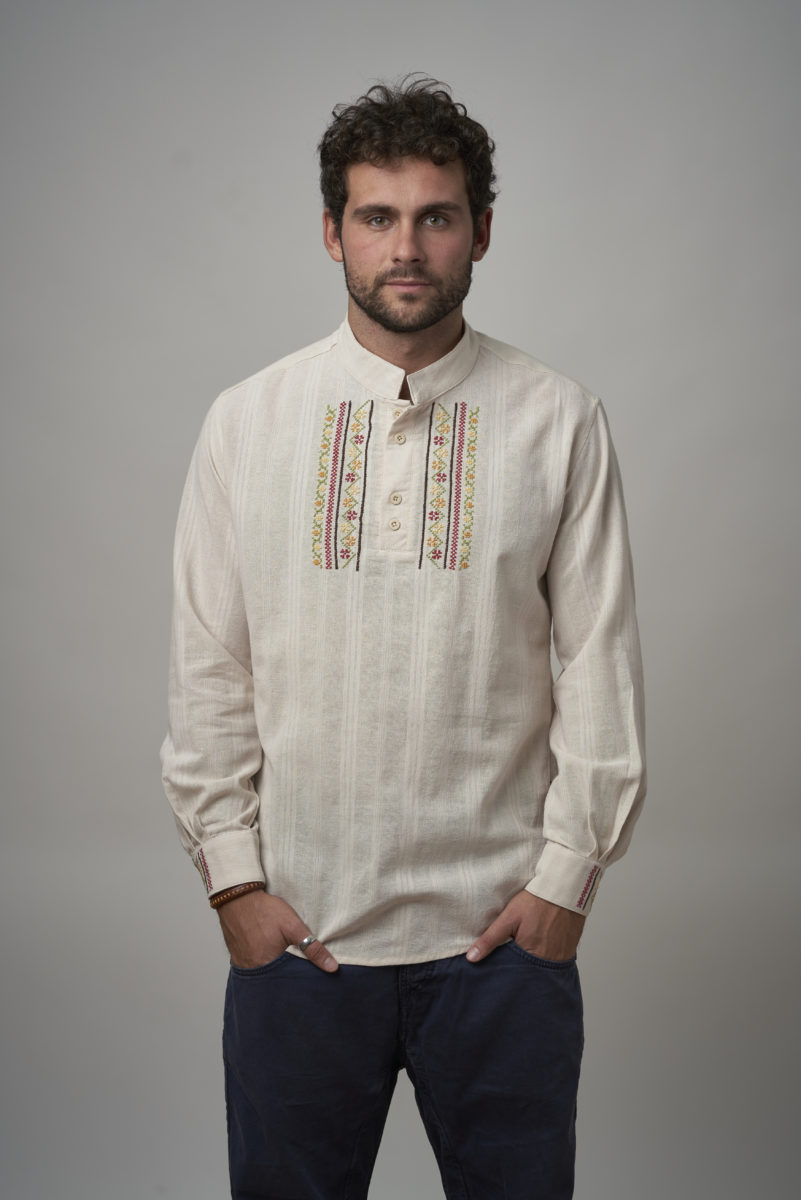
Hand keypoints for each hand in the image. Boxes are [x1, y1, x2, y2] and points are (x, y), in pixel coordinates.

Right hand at [217, 890, 338, 972]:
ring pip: (263, 975)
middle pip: (275, 981)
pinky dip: (260, 964)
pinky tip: (267, 955)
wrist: (237, 897)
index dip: (298, 981)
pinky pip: (252, 967)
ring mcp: (243, 965)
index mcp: (269, 966)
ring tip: (281, 961)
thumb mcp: (294, 926)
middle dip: (286, 978)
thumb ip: (313, 948)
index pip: (288, 984)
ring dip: (273, 971)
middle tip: (293, 968)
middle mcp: (254, 970)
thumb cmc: (266, 910)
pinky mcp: (237, 957)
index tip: (305, 979)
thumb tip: (332, 968)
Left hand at [466, 890, 584, 962]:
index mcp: (531, 955)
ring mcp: (561, 957)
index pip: (514, 974)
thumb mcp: (508, 918)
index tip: (501, 969)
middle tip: (516, 957)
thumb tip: (472, 958)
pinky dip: (548, 957)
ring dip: (535, 963)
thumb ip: (490, 939)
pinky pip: (556, 961)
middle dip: (521, 969)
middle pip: (529, 973)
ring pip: (543, 968)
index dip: (507, 971)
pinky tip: (543, 946)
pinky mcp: (570, 951)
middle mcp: (548, 961)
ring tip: (529, 951)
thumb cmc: (536, 901)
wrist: (564, 889)